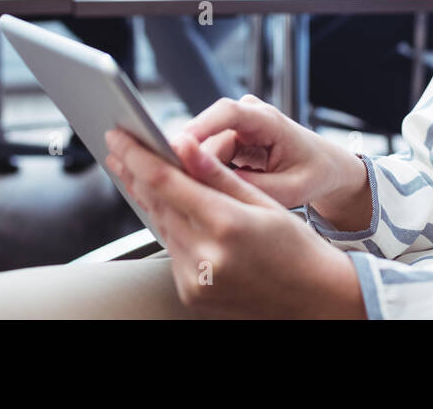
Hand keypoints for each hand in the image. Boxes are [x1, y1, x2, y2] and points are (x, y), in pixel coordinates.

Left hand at [104, 128, 365, 317]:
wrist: (312, 297)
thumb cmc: (296, 247)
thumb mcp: (264, 201)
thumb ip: (218, 174)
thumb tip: (183, 144)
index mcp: (227, 226)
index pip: (167, 182)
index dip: (138, 156)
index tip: (121, 136)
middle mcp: (207, 257)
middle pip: (156, 204)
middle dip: (135, 172)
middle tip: (120, 146)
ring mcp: (196, 282)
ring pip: (160, 226)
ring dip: (148, 198)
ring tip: (136, 172)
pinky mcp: (191, 295)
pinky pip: (172, 251)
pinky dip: (168, 227)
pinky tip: (167, 209)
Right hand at [181, 95, 367, 212]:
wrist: (325, 166)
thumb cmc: (314, 173)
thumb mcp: (292, 190)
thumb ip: (256, 188)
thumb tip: (217, 189)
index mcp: (269, 120)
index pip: (228, 113)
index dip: (201, 127)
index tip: (178, 146)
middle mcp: (248, 114)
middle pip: (207, 138)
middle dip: (195, 167)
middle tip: (189, 200)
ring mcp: (236, 124)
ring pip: (202, 150)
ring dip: (202, 174)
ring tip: (210, 203)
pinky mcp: (229, 137)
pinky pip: (207, 156)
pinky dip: (206, 175)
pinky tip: (214, 194)